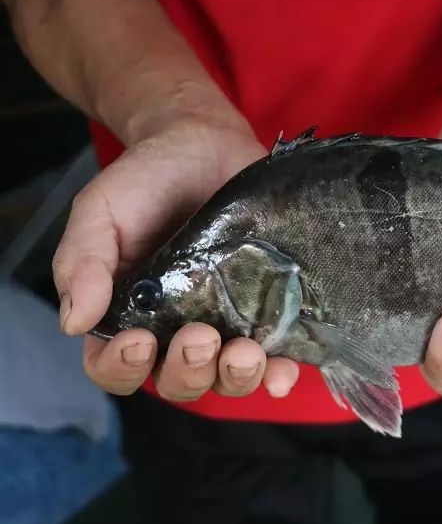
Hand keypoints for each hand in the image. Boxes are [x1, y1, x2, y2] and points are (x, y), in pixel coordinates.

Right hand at [53, 121, 300, 400]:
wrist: (206, 143)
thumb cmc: (146, 179)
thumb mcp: (100, 212)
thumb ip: (83, 262)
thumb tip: (73, 322)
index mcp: (127, 315)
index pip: (115, 367)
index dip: (123, 368)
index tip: (139, 342)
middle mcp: (176, 329)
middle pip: (177, 381)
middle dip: (189, 371)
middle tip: (201, 336)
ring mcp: (226, 322)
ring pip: (226, 377)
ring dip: (236, 377)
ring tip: (245, 352)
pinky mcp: (267, 310)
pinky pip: (275, 357)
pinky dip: (280, 373)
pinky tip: (286, 373)